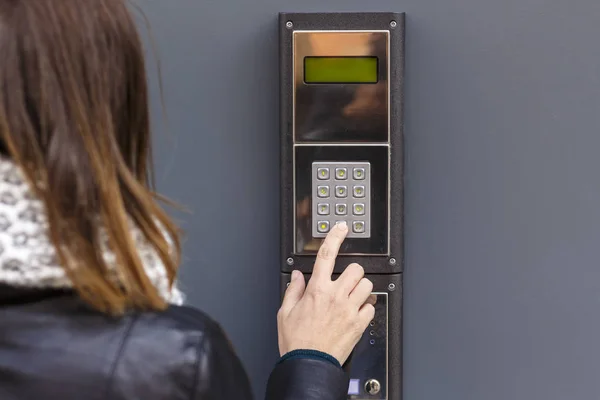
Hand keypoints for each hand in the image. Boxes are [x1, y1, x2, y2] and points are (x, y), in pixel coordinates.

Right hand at [277, 221, 374, 364]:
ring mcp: (350, 310)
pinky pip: (371, 307)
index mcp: (317, 290)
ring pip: (366, 285)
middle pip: (355, 269)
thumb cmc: (296, 342)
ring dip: (360, 288)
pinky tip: (355, 312)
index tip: (341, 228)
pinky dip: (366, 307)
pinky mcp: (359, 324)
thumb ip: (293, 290)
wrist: (309, 364)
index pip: (327, 255)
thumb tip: (297, 276)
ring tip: (351, 297)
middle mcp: (335, 296)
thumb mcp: (285, 312)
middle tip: (345, 281)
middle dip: (351, 272)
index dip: (335, 237)